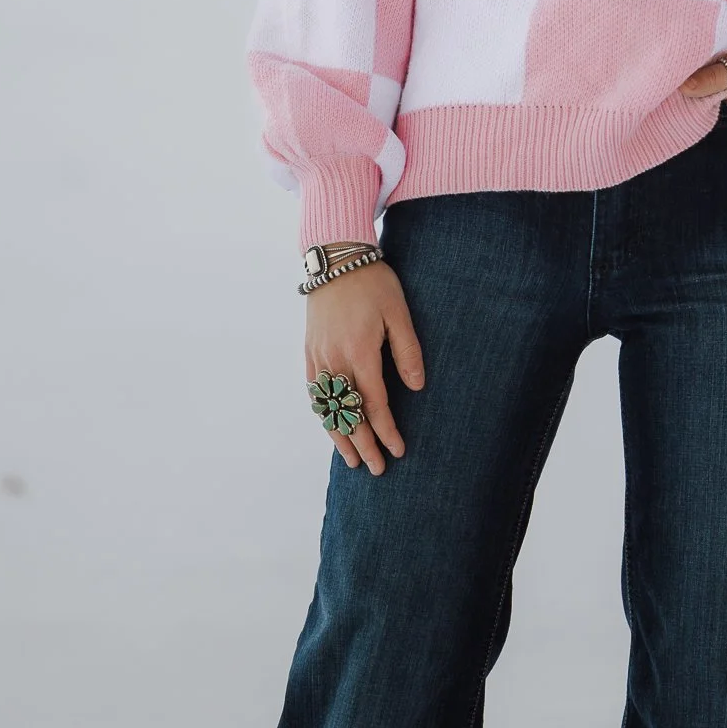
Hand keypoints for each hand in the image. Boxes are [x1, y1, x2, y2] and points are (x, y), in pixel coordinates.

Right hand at [305, 260, 425, 475]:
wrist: (335, 258)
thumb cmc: (373, 283)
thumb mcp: (398, 313)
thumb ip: (407, 351)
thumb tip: (417, 386)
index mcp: (360, 353)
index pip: (374, 404)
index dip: (386, 431)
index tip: (398, 450)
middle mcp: (335, 361)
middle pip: (348, 414)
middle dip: (363, 444)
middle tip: (375, 469)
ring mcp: (318, 357)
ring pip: (327, 408)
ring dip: (339, 435)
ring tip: (350, 459)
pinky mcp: (310, 350)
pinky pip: (314, 391)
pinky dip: (323, 413)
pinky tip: (330, 424)